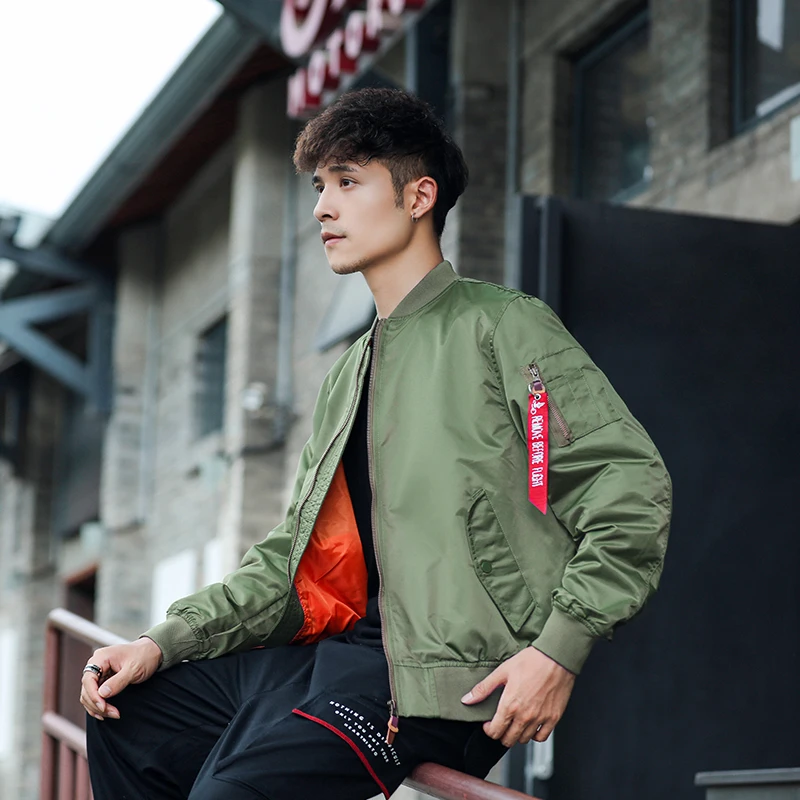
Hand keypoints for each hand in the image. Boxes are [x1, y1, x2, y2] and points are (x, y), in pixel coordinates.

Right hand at [79, 637, 162, 720]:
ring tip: (113, 714)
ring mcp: (99, 673)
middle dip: (97, 704)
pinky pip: (95, 696)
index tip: (103, 707)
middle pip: (87, 689)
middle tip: (113, 713)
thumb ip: (118, 681)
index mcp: (101, 658)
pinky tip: (106, 712)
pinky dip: (99, 705)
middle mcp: (97, 665)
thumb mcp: (133, 668)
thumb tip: (102, 694)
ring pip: (89, 695)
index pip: (88, 679)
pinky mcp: (103, 681)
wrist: (152, 652)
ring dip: (98, 707)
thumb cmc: (144, 656)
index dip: (93, 695)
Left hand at [461, 647, 575, 746]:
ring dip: (517, 735)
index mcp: (510, 705)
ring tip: (514, 723)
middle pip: (508, 740)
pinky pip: (542, 737)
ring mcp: (540, 718)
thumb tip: (467, 699)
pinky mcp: (553, 718)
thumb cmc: (530, 661)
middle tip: (501, 724)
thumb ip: (483, 688)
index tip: (489, 724)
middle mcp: (525, 716)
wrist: (555, 657)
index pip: (495, 731)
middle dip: (501, 734)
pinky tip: (531, 725)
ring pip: (524, 740)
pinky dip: (535, 735)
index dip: (489, 730)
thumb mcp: (502, 671)